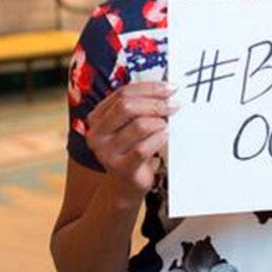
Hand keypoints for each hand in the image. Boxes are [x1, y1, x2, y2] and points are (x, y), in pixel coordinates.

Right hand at [86, 81, 178, 200]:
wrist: (127, 183)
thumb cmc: (133, 146)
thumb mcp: (131, 123)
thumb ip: (141, 104)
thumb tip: (167, 88)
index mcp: (97, 117)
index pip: (123, 93)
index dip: (149, 88)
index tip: (171, 88)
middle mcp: (97, 134)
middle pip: (127, 106)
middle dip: (155, 103)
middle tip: (174, 105)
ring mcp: (106, 152)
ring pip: (138, 126)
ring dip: (159, 122)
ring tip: (166, 125)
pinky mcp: (121, 168)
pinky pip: (144, 148)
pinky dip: (159, 138)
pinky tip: (165, 136)